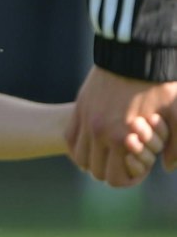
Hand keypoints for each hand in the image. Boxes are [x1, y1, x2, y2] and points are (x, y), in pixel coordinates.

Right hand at [66, 66, 176, 186]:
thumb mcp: (176, 117)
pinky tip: (93, 143)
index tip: (138, 170)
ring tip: (109, 154)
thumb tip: (167, 167)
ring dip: (93, 161)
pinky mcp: (79, 108)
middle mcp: (98, 132)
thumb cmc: (159, 86)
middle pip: (95, 171)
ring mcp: (85, 119)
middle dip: (110, 172)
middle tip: (125, 162)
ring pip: (79, 157)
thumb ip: (175, 147)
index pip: (115, 179)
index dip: (127, 180)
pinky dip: (79, 146)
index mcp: (122, 138)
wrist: (134, 56)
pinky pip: (70, 138)